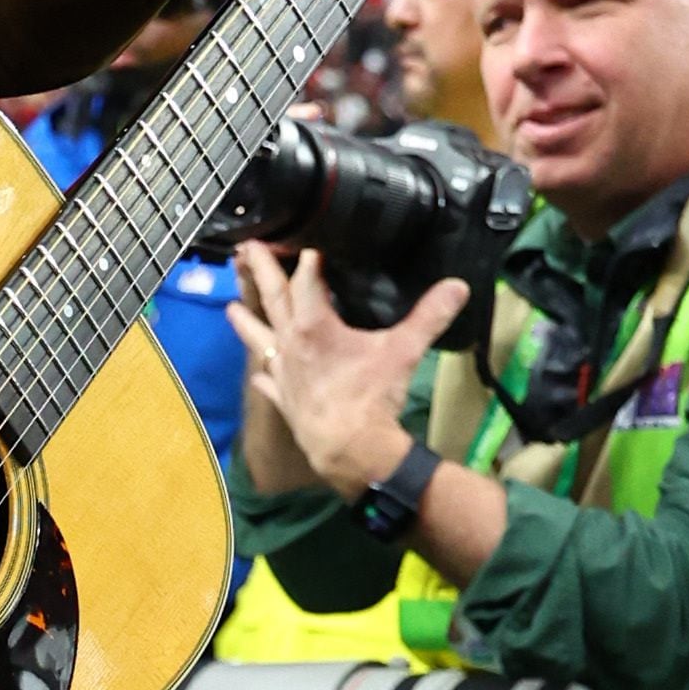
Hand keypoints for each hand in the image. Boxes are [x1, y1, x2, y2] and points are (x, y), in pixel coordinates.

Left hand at [229, 247, 469, 503]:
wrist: (349, 449)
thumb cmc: (371, 397)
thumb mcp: (404, 350)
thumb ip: (429, 316)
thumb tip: (458, 286)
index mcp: (314, 326)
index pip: (307, 280)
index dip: (308, 258)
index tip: (306, 240)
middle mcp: (291, 344)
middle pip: (272, 299)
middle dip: (261, 271)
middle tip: (247, 248)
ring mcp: (283, 373)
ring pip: (257, 338)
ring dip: (244, 320)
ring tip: (229, 305)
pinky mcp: (284, 399)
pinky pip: (268, 382)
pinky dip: (264, 375)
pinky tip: (259, 374)